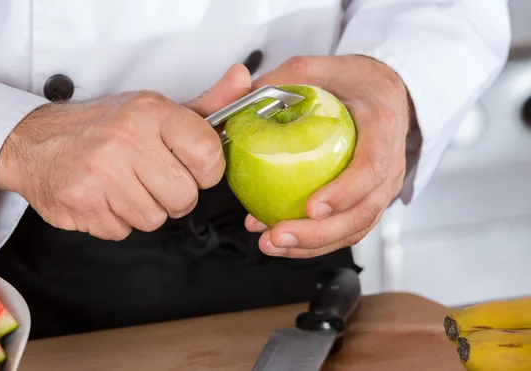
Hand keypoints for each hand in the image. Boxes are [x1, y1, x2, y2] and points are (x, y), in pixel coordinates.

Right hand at [0, 64, 251, 239]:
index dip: (206, 170)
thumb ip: (205, 104)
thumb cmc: (103, 126)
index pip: (209, 154)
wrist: (35, 142)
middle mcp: (126, 140)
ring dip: (144, 209)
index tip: (193, 167)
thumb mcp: (154, 108)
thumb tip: (243, 79)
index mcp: (150, 112)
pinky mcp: (82, 204)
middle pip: (184, 198)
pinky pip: (124, 232)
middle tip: (152, 177)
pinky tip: (105, 197)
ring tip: (125, 185)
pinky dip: (118, 220)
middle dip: (174, 195)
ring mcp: (101, 174)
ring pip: (155, 219)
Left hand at [245, 55, 411, 257]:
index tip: (312, 207)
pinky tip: (281, 238)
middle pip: (362, 212)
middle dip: (319, 234)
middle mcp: (390, 163)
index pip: (371, 168)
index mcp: (382, 127)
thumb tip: (239, 94)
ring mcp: (381, 187)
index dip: (344, 193)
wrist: (383, 93)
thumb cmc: (355, 82)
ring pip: (354, 228)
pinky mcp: (367, 200)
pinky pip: (344, 228)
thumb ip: (282, 80)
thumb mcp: (319, 68)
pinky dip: (313, 240)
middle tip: (278, 235)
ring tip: (272, 243)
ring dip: (312, 244)